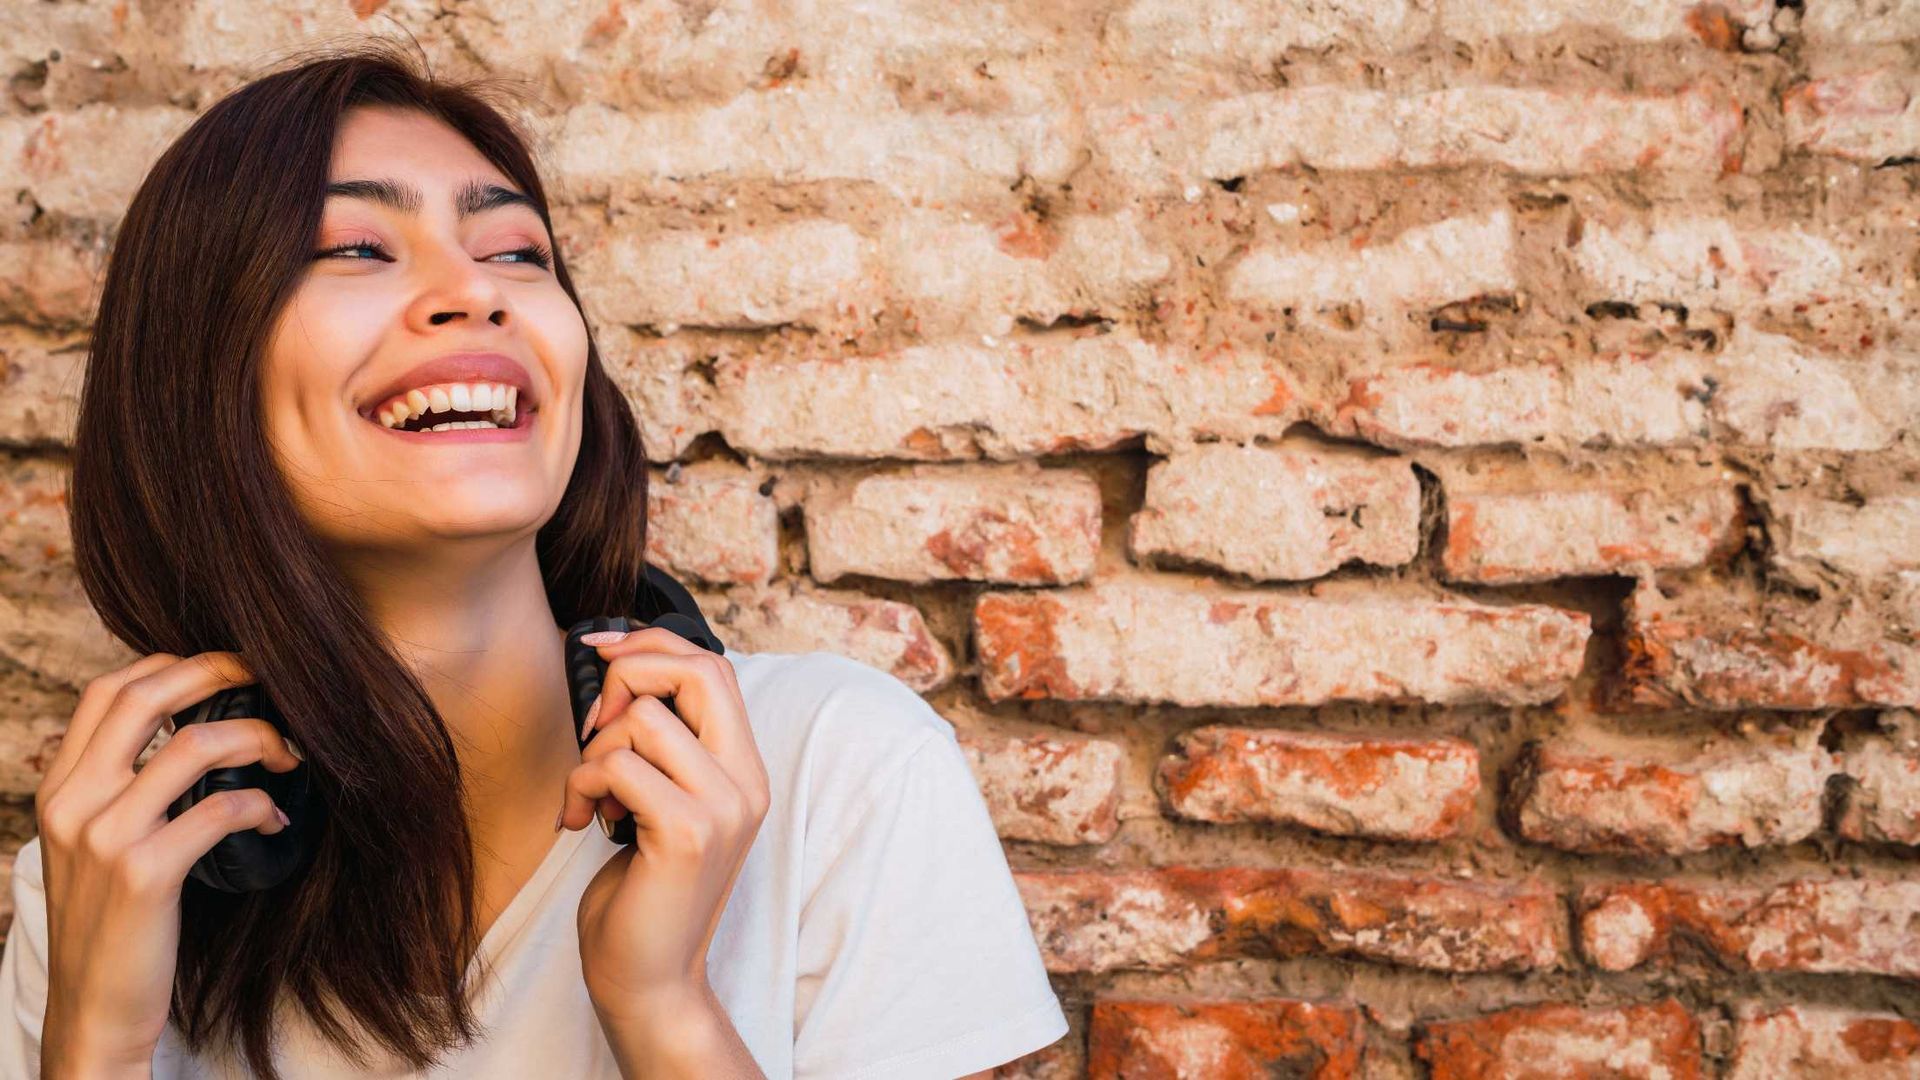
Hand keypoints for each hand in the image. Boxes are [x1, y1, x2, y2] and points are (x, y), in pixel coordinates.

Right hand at [32, 651, 301, 1072]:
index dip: (173, 664)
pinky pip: (221, 809)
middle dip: (218, 673)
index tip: (226, 669)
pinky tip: (276, 818)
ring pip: (195, 744)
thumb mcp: (94, 845)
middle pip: (146, 696)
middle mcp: (74, 803)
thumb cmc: (111, 924)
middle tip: (268, 681)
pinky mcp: (144, 874)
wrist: (94, 1010)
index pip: (108, 691)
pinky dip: (262, 805)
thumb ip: (122, 789)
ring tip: (288, 755)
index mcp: (60, 788)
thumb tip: (187, 734)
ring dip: (258, 738)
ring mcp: (105, 837)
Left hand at [557, 626, 770, 1016]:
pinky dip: (582, 784)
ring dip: (595, 750)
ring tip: (593, 796)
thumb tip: (617, 669)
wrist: (648, 979)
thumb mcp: (659, 801)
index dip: (653, 645)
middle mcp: (746, 782)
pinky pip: (617, 764)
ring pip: (644, 717)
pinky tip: (582, 821)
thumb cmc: (642, 890)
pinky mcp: (687, 832)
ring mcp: (723, 807)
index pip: (714, 668)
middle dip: (628, 675)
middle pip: (697, 670)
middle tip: (596, 725)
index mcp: (745, 770)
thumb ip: (661, 744)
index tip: (601, 653)